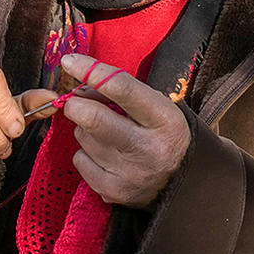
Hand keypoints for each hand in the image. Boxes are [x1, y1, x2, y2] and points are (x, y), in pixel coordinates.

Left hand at [60, 54, 190, 208]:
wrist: (184, 181)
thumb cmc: (161, 133)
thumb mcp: (154, 106)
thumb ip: (120, 91)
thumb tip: (78, 84)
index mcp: (164, 120)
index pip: (122, 89)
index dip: (91, 71)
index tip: (69, 62)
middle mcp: (149, 148)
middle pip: (92, 118)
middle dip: (75, 105)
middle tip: (76, 103)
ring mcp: (130, 173)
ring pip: (83, 137)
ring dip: (84, 129)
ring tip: (105, 133)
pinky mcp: (114, 192)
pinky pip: (79, 160)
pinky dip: (85, 153)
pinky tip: (104, 155)